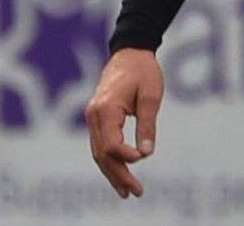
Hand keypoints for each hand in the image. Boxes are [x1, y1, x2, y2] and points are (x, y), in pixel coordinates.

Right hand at [85, 48, 163, 198]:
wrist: (130, 51)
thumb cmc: (143, 70)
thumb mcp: (151, 96)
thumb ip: (147, 124)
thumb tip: (146, 153)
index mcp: (106, 108)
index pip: (112, 144)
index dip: (127, 156)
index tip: (144, 157)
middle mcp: (94, 115)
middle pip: (102, 154)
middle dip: (118, 175)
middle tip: (135, 192)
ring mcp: (92, 117)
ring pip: (99, 153)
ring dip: (112, 173)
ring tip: (127, 191)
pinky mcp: (97, 118)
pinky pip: (100, 145)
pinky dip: (109, 161)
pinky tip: (119, 174)